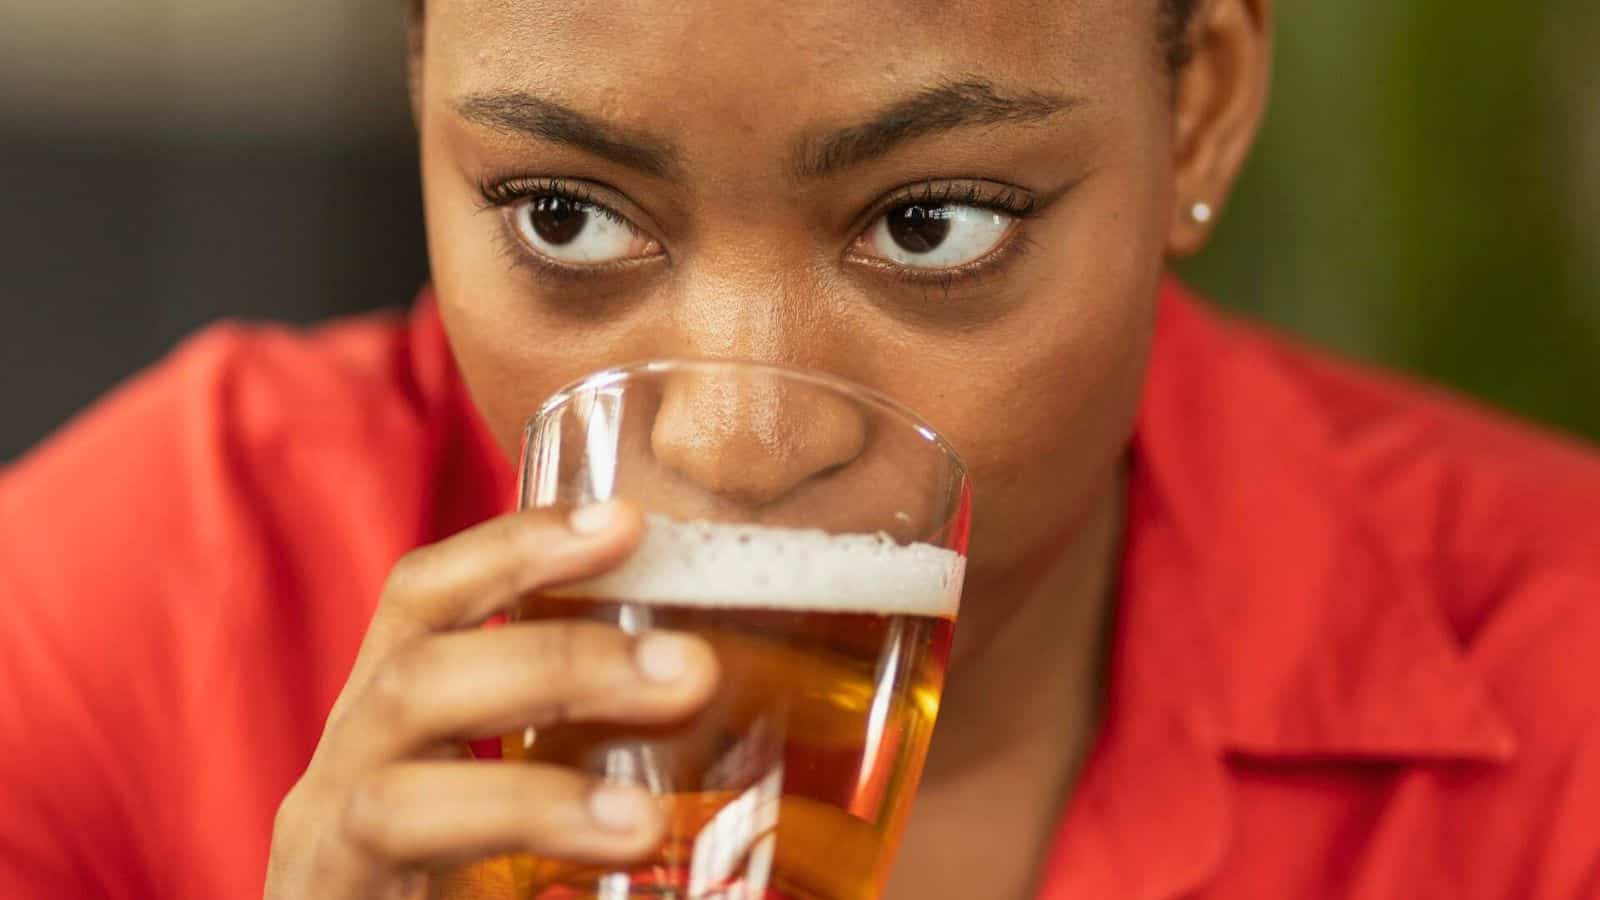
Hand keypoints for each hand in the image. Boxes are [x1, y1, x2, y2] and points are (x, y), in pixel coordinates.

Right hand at [265, 502, 718, 898]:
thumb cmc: (460, 888)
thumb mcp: (523, 813)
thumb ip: (601, 752)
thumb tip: (714, 689)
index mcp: (392, 726)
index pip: (428, 600)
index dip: (515, 546)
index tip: (625, 521)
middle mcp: (343, 780)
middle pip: (414, 678)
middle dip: (556, 661)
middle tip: (691, 671)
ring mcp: (324, 859)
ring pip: (394, 799)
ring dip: (533, 797)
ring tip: (645, 821)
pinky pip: (396, 862)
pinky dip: (509, 846)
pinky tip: (616, 858)